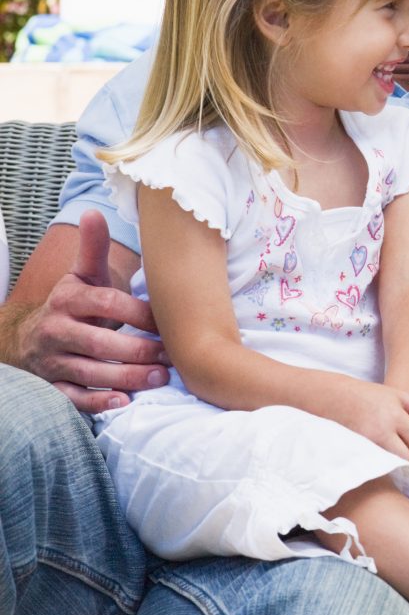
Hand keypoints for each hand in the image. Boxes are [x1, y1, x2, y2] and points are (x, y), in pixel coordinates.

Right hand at [14, 211, 167, 413]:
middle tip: (173, 357)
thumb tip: (95, 211)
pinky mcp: (54, 386)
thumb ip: (92, 250)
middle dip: (139, 351)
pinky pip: (73, 398)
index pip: (107, 304)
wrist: (30, 338)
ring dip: (128, 378)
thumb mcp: (81, 277)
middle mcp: (57, 330)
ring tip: (161, 378)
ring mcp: (53, 361)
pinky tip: (123, 402)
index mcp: (68, 300)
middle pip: (101, 343)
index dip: (139, 314)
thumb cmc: (72, 306)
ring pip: (92, 372)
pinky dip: (98, 402)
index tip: (168, 322)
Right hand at [322, 379, 408, 459]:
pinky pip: (379, 465)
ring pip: (394, 464)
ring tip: (403, 456)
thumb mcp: (401, 396)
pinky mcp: (358, 453)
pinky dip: (387, 464)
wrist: (336, 398)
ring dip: (402, 464)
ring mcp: (368, 445)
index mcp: (396, 416)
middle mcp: (382, 432)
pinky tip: (388, 459)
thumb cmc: (372, 396)